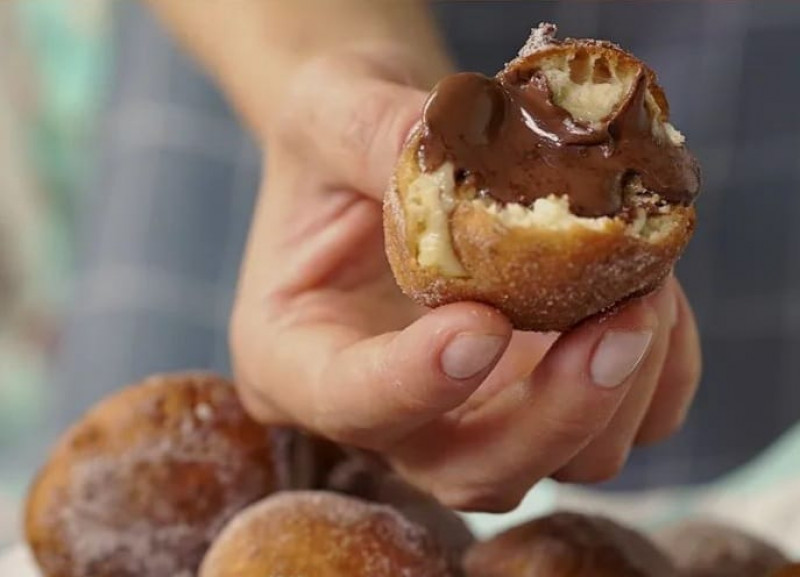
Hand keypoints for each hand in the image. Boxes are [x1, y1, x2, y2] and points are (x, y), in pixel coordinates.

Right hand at [230, 45, 701, 511]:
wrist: (381, 154)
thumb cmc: (336, 139)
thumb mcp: (330, 114)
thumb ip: (378, 134)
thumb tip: (467, 149)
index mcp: (297, 356)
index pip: (349, 403)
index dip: (417, 384)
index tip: (482, 322)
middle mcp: (385, 411)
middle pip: (469, 470)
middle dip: (554, 412)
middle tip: (619, 319)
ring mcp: (467, 416)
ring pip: (554, 466)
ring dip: (620, 390)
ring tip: (648, 285)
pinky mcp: (536, 401)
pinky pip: (617, 429)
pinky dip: (657, 378)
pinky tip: (656, 298)